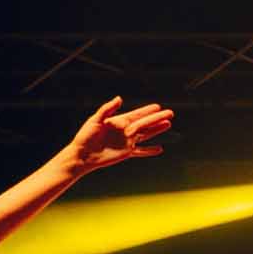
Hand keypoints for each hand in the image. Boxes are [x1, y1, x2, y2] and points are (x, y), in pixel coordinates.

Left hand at [54, 96, 172, 179]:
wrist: (82, 155)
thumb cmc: (85, 136)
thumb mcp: (95, 120)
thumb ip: (107, 110)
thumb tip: (119, 99)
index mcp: (119, 121)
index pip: (137, 115)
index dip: (148, 110)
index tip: (158, 106)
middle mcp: (125, 131)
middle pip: (145, 123)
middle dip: (157, 118)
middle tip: (171, 113)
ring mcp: (127, 142)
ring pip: (146, 135)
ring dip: (157, 130)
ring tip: (168, 125)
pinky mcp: (126, 153)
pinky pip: (141, 151)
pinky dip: (149, 151)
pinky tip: (159, 149)